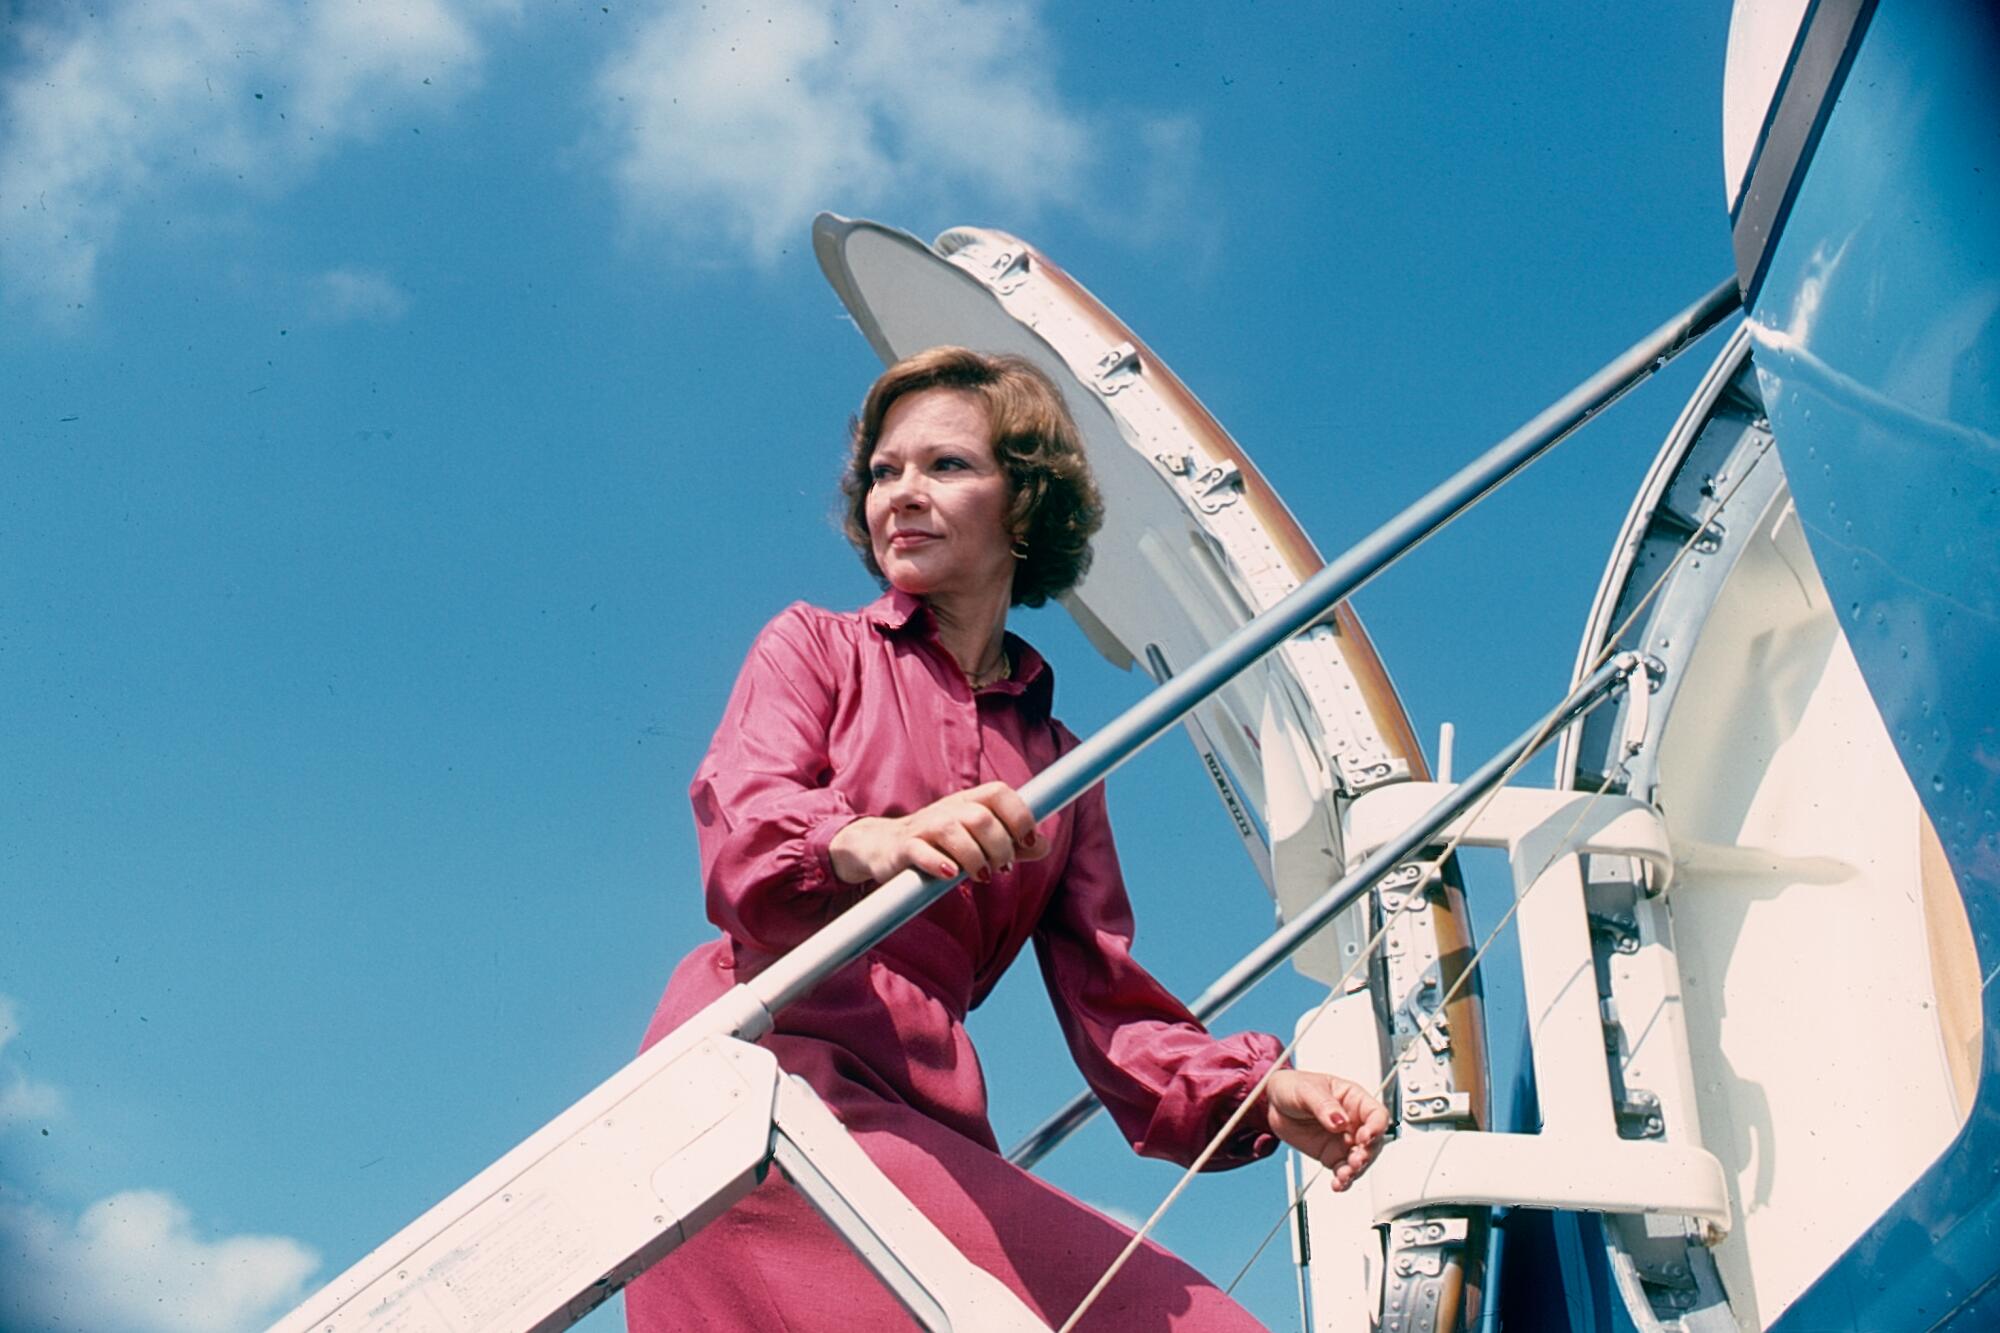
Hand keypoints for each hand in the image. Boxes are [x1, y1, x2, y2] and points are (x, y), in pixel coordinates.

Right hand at [828, 781, 1048, 885]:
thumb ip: (1011, 844)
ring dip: (974, 857)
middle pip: (980, 817)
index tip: (1030, 840)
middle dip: (999, 846)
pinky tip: (949, 875)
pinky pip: (920, 850)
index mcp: (968, 802)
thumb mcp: (978, 842)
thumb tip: (1046, 846)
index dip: (1020, 814)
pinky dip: (937, 863)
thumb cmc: (940, 844)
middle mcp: (947, 810)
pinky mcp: (903, 849)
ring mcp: (923, 827)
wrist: (885, 848)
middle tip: (1001, 869)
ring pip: (954, 831)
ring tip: (981, 877)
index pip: (999, 793)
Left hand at [1263, 1070, 1387, 1190]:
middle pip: (1373, 1142)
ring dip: (1356, 1170)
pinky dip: (1343, 1180)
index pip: (1376, 1114)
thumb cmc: (1293, 1087)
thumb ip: (1324, 1106)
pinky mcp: (1332, 1156)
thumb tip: (1339, 1121)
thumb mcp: (1307, 1090)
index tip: (1366, 1136)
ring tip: (1344, 1175)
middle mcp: (1353, 1122)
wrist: (1273, 1104)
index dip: (1376, 1127)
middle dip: (1367, 1154)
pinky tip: (1337, 1184)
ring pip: (1360, 1160)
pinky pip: (1343, 1171)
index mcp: (1354, 1100)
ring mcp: (1344, 1141)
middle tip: (1356, 1160)